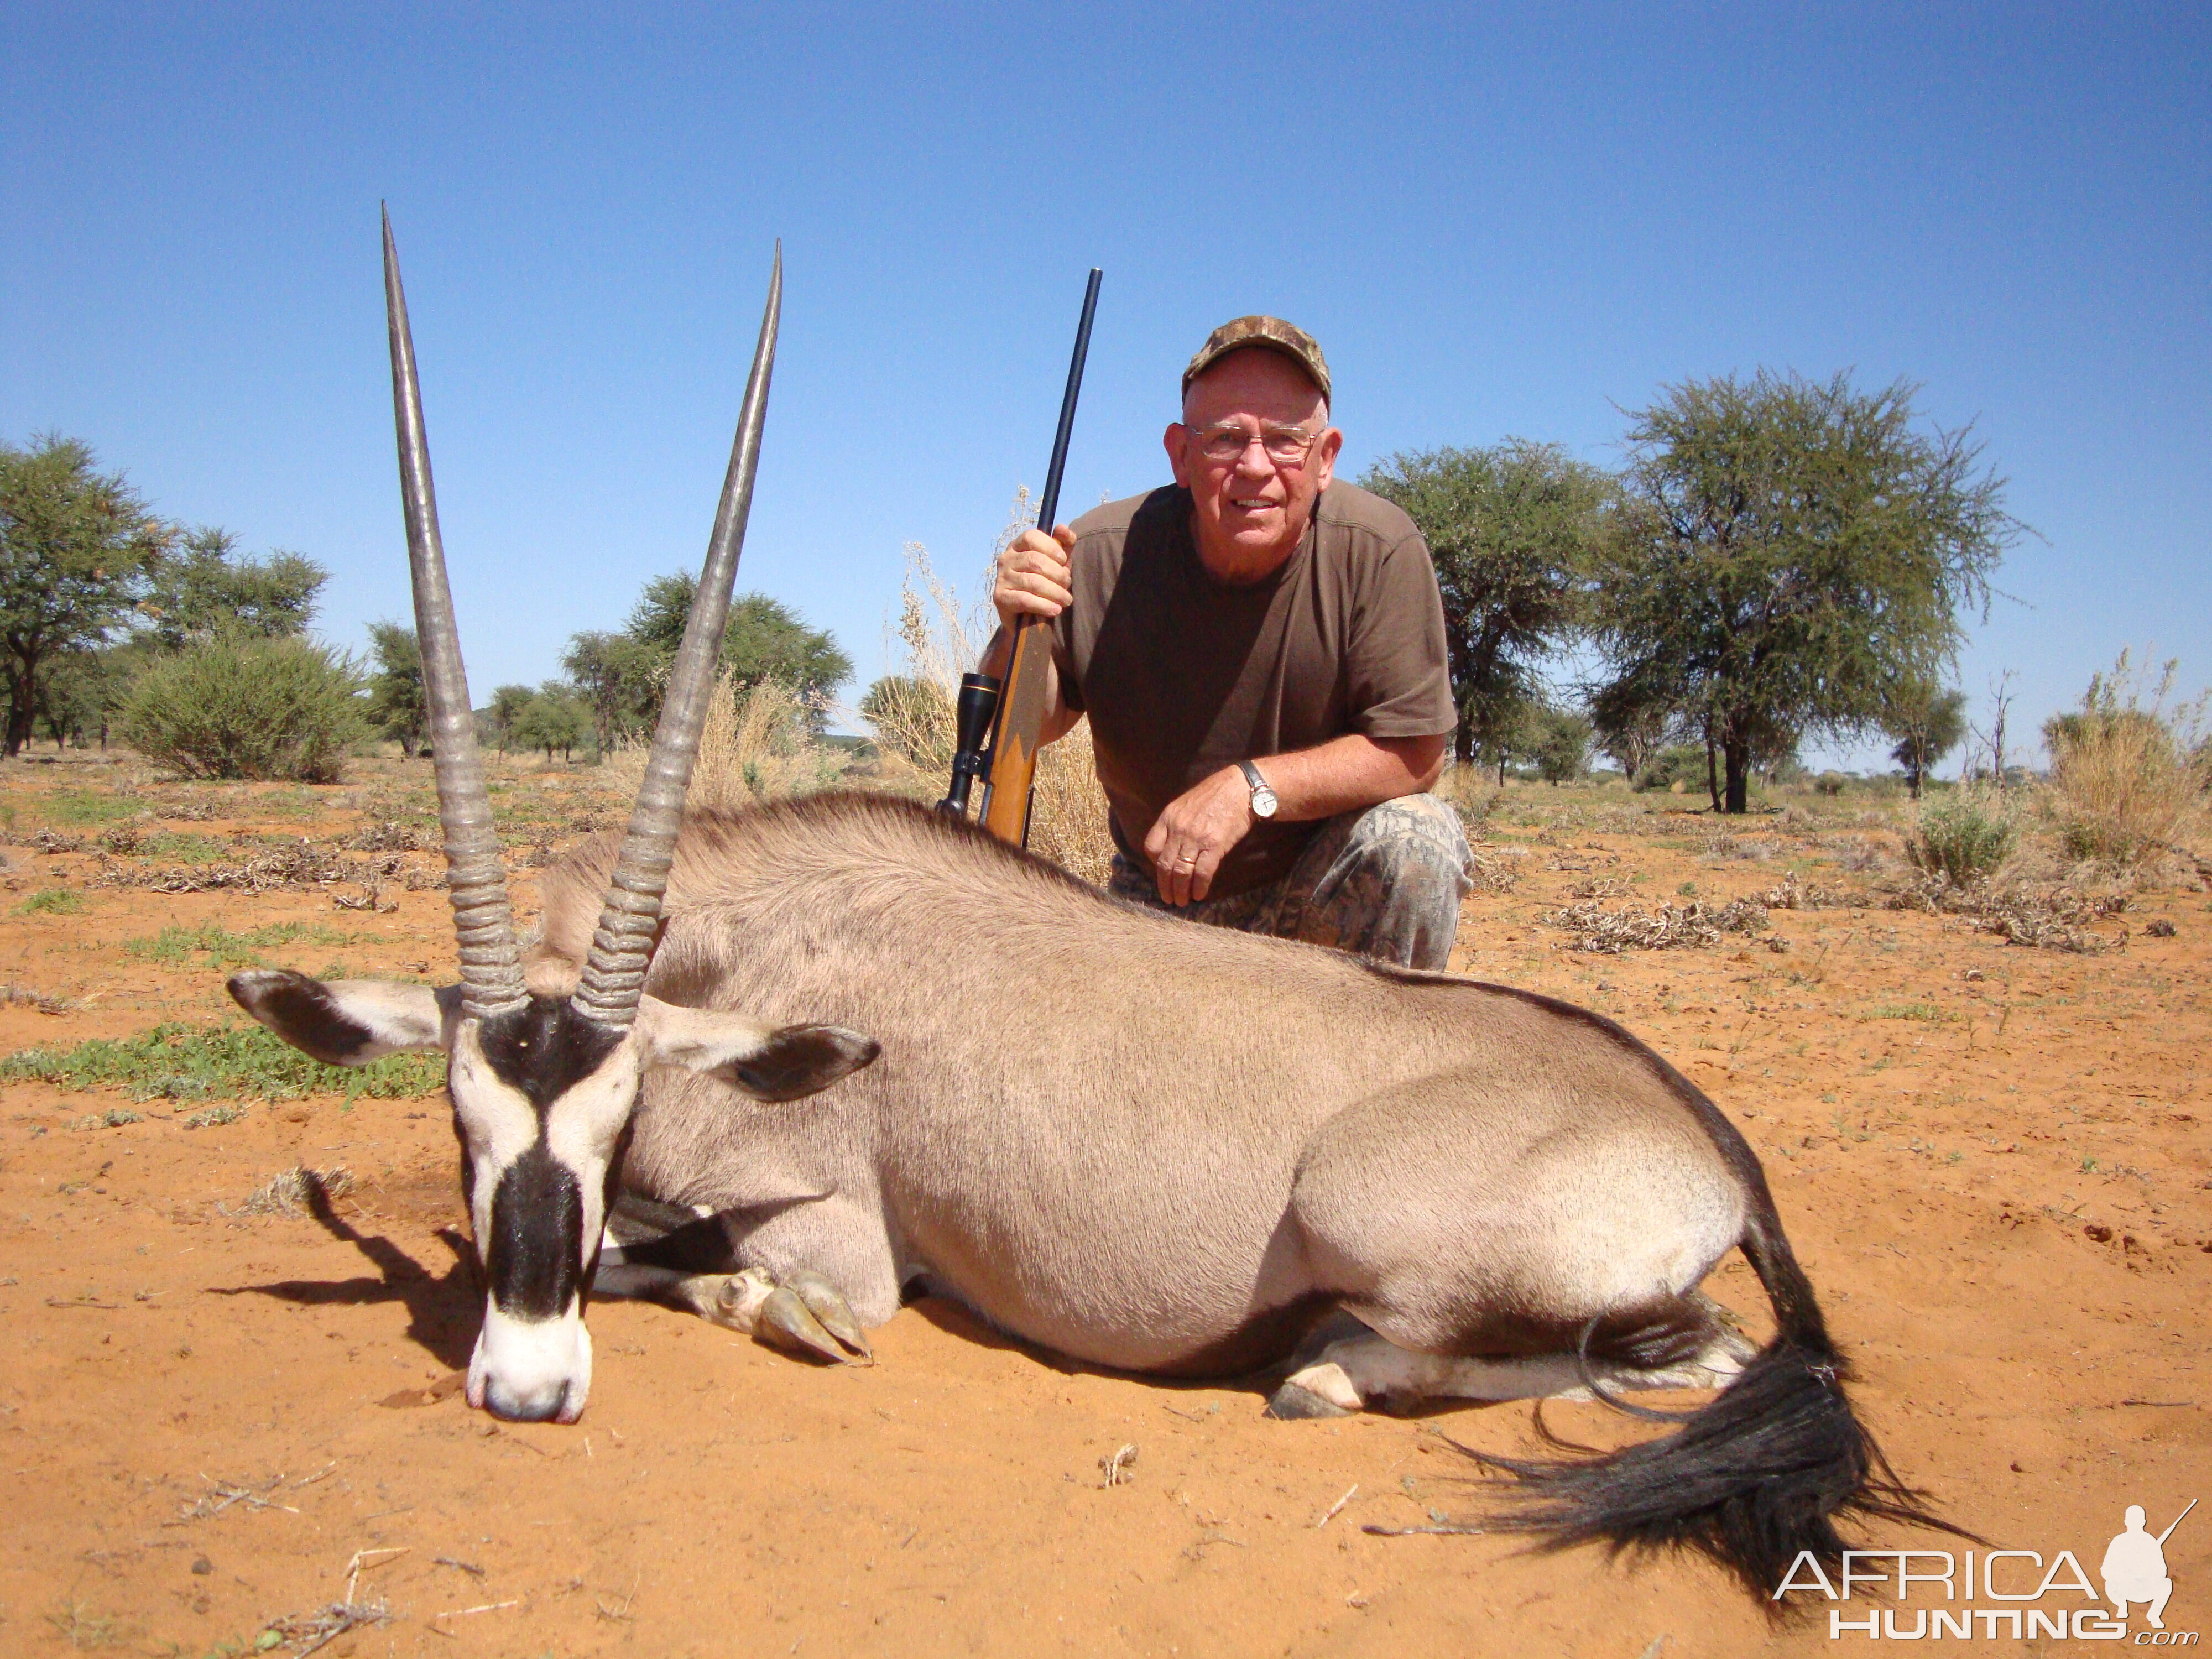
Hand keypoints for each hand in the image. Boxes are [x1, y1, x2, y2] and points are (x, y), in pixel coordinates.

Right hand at [992, 525, 1075, 632]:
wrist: (1026, 613)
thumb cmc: (1044, 581)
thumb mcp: (1056, 562)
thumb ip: (1063, 544)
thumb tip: (1062, 528)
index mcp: (1018, 545)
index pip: (1031, 537)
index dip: (1050, 547)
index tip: (1063, 560)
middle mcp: (1006, 559)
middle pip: (1034, 560)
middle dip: (1057, 573)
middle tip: (1067, 584)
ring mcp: (1001, 578)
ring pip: (1032, 582)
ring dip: (1054, 592)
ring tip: (1066, 600)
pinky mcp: (1000, 598)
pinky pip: (1024, 600)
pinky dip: (1044, 605)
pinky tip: (1055, 609)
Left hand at [1143, 766, 1255, 905]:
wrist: (1240, 788)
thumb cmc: (1216, 795)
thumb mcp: (1186, 804)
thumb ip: (1176, 823)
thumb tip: (1172, 846)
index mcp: (1168, 817)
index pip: (1151, 846)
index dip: (1154, 863)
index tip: (1162, 873)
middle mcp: (1178, 828)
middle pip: (1164, 864)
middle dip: (1165, 886)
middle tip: (1168, 898)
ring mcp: (1196, 837)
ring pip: (1181, 872)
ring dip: (1180, 891)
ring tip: (1182, 901)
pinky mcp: (1215, 845)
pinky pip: (1202, 872)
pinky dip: (1199, 887)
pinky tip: (1199, 894)